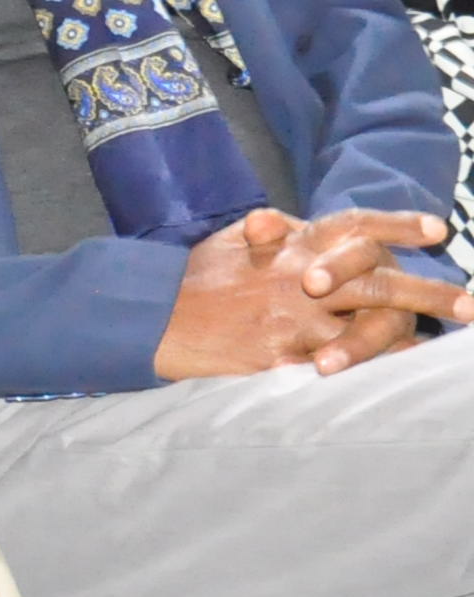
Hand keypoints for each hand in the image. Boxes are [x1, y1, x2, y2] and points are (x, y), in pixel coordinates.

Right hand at [155, 208, 470, 378]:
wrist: (154, 318)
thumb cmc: (196, 278)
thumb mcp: (232, 241)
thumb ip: (268, 231)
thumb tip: (281, 222)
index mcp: (292, 244)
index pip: (355, 226)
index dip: (399, 225)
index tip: (439, 229)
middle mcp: (299, 278)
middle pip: (379, 282)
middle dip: (432, 293)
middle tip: (472, 306)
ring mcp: (294, 320)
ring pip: (367, 329)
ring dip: (408, 338)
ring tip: (441, 344)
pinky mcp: (283, 356)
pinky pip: (337, 366)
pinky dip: (370, 370)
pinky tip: (398, 374)